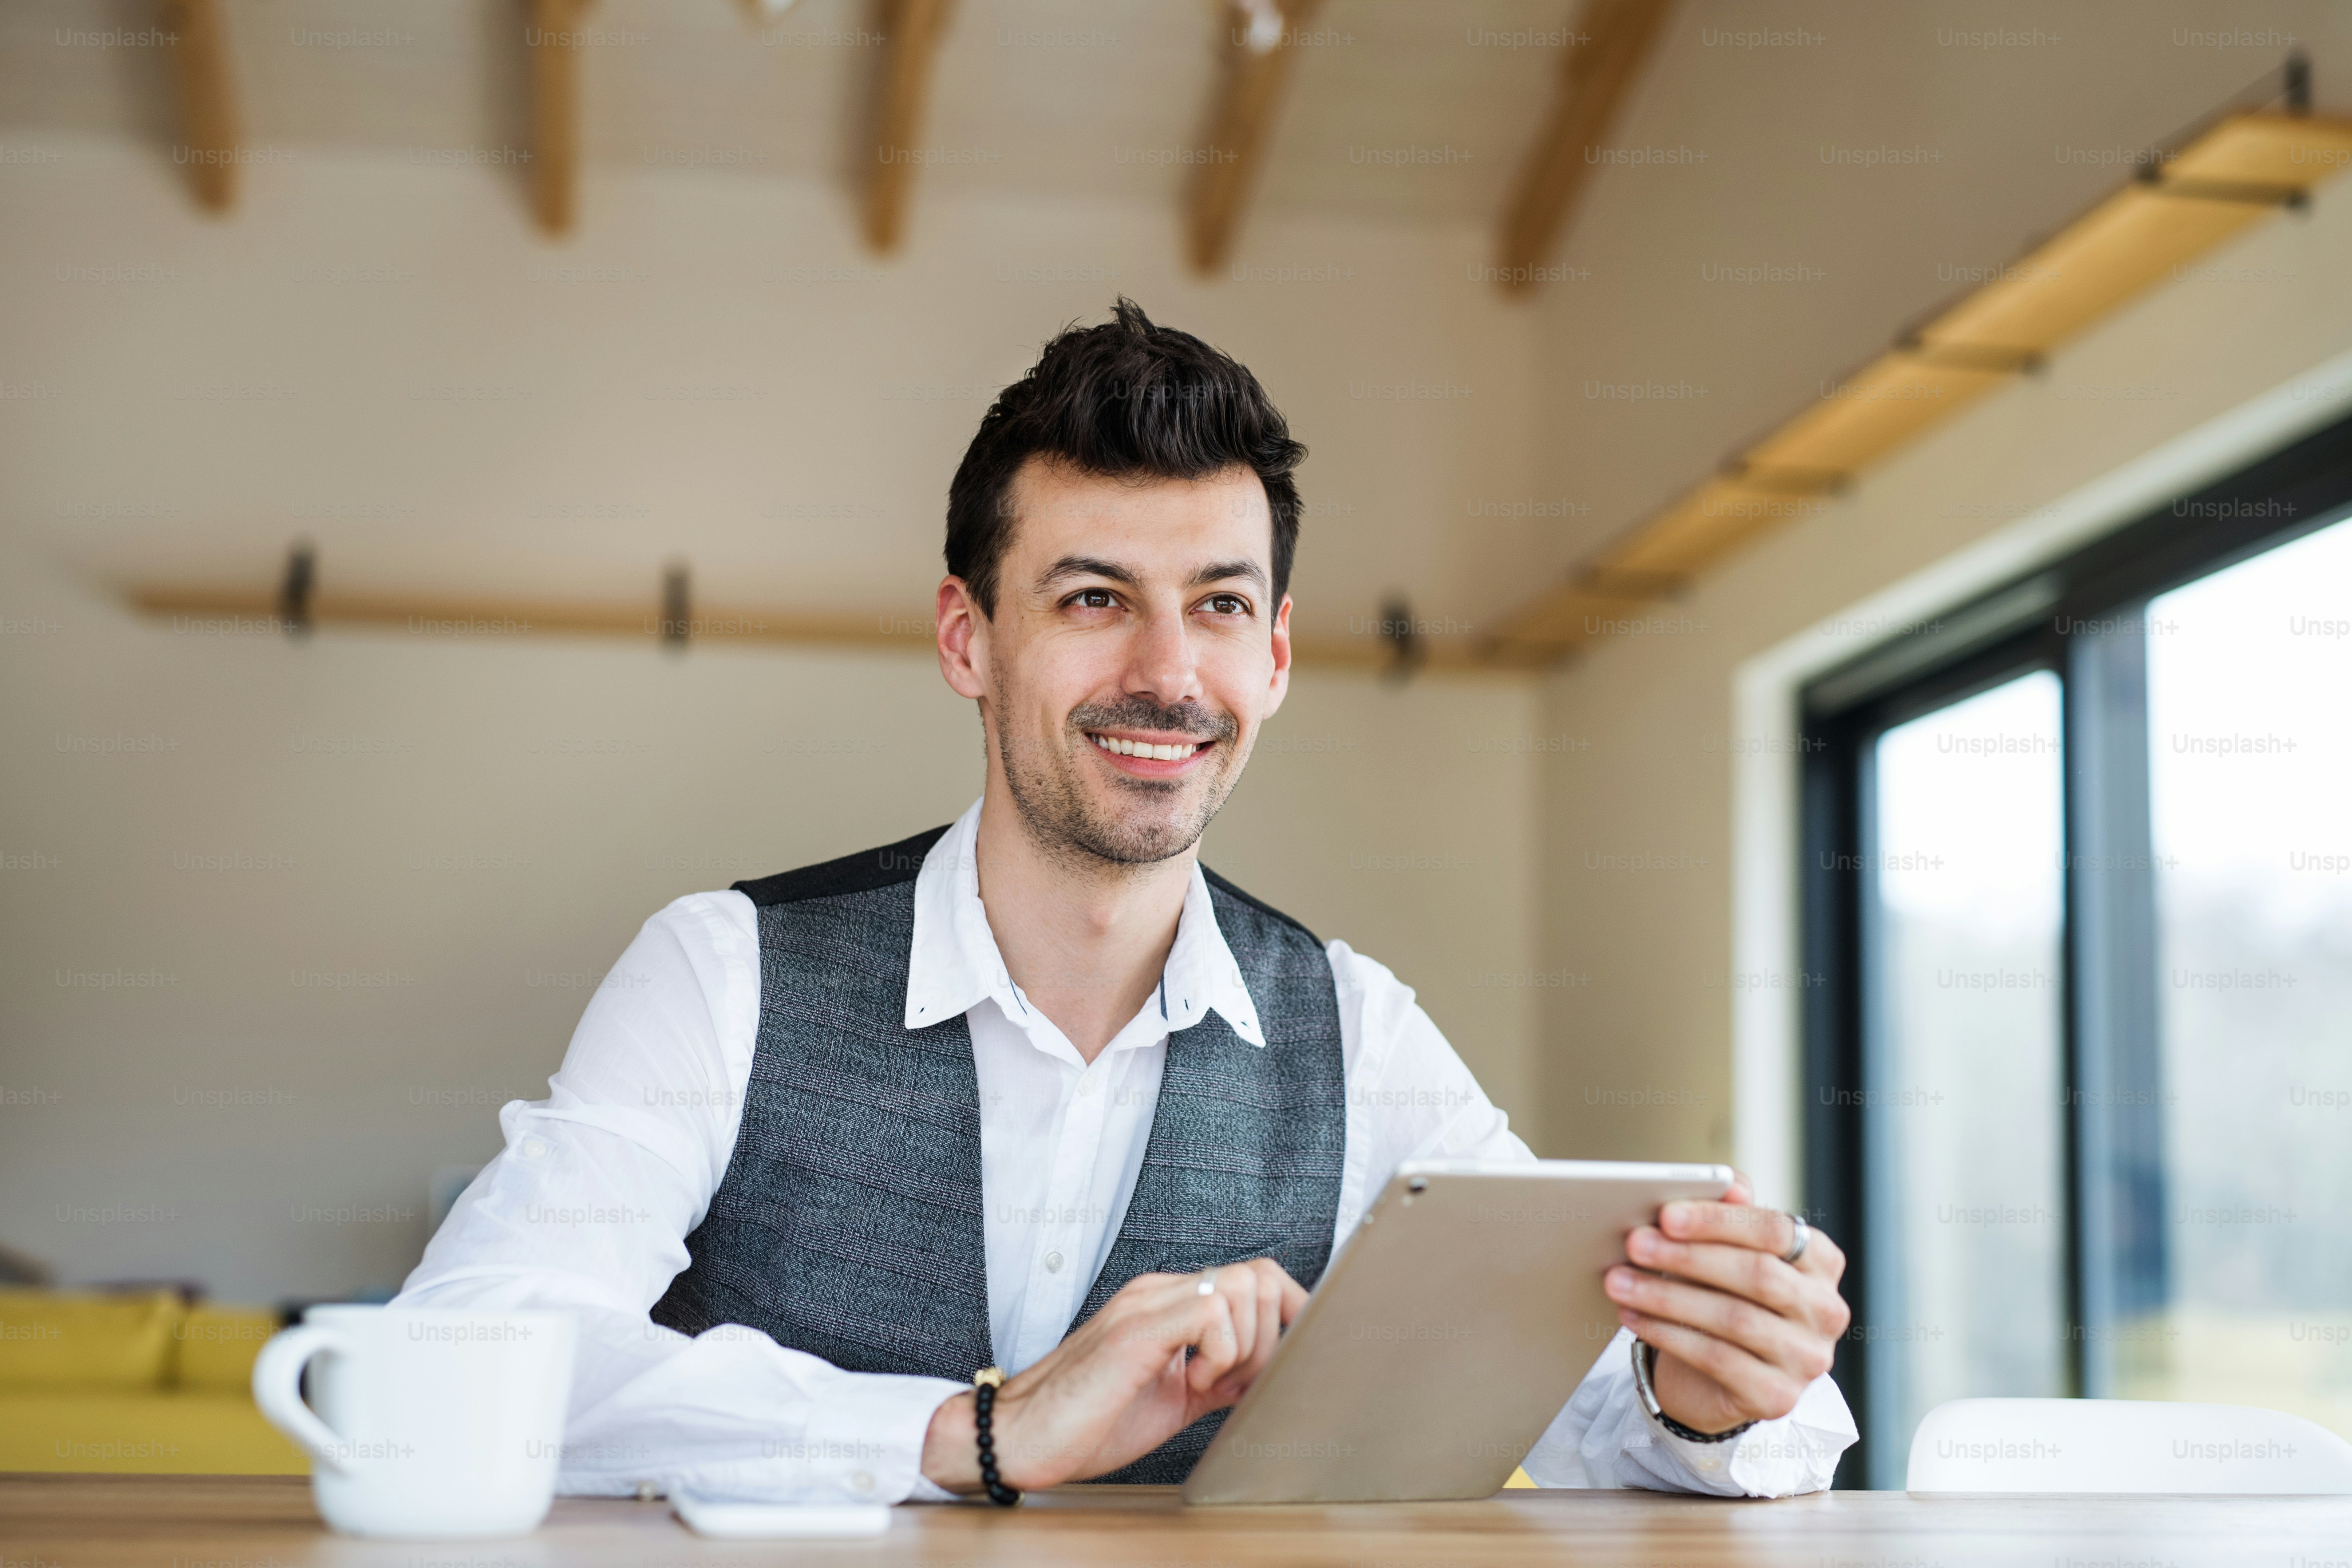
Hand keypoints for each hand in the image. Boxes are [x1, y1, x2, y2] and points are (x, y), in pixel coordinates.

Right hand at [919, 1257, 1305, 1492]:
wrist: (1019, 1436)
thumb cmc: (1087, 1421)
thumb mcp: (1173, 1398)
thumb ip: (1217, 1376)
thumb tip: (1267, 1378)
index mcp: (1168, 1303)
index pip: (1254, 1277)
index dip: (1287, 1315)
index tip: (1286, 1361)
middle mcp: (1159, 1292)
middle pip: (1260, 1275)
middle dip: (1270, 1337)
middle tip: (1236, 1382)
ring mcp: (1146, 1304)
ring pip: (1243, 1287)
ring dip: (1245, 1348)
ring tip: (1207, 1384)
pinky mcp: (1136, 1328)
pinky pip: (1211, 1311)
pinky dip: (1220, 1354)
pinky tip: (1192, 1384)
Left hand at [1603, 1171, 1848, 1436]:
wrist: (1723, 1373)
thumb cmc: (1727, 1292)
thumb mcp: (1729, 1249)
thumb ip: (1731, 1213)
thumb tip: (1728, 1184)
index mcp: (1822, 1261)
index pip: (1776, 1231)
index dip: (1719, 1222)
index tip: (1666, 1215)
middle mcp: (1825, 1310)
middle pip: (1756, 1275)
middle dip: (1688, 1257)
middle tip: (1634, 1244)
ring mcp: (1807, 1359)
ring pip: (1733, 1319)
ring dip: (1667, 1296)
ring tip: (1618, 1281)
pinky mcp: (1777, 1397)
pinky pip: (1716, 1359)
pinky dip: (1667, 1335)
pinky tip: (1633, 1316)